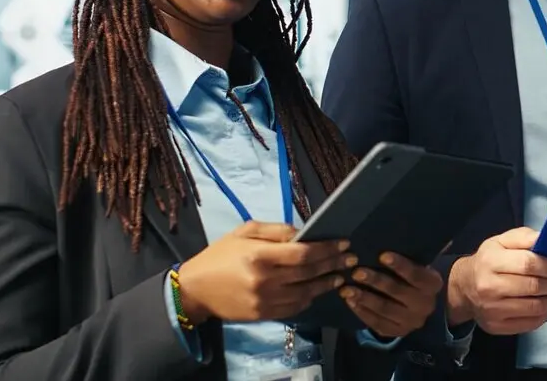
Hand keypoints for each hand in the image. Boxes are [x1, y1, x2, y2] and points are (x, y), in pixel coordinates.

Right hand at [177, 221, 351, 323]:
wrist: (195, 290)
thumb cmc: (220, 255)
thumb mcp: (244, 232)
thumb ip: (275, 231)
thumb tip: (304, 232)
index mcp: (260, 256)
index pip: (303, 253)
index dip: (327, 249)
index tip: (344, 244)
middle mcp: (265, 280)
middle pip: (309, 273)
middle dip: (334, 264)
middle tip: (351, 259)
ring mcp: (264, 300)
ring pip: (306, 293)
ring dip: (326, 284)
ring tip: (341, 276)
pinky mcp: (263, 315)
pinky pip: (294, 308)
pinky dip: (309, 298)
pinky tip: (318, 290)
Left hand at [340, 252, 442, 337]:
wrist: (423, 305)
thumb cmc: (415, 277)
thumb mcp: (420, 266)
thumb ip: (412, 255)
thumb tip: (399, 232)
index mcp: (433, 285)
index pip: (416, 275)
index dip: (400, 265)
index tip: (382, 255)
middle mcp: (425, 306)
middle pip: (398, 292)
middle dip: (376, 281)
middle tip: (356, 272)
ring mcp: (411, 322)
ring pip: (385, 309)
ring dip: (364, 298)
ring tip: (346, 289)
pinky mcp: (396, 332)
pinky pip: (377, 323)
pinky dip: (362, 312)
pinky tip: (350, 302)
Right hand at [446, 227, 546, 334]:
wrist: (464, 287)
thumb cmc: (488, 261)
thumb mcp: (501, 241)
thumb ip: (523, 237)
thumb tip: (545, 238)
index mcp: (491, 261)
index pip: (527, 264)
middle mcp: (488, 286)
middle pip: (532, 287)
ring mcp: (492, 309)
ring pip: (532, 308)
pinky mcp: (495, 326)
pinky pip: (527, 324)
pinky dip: (543, 317)